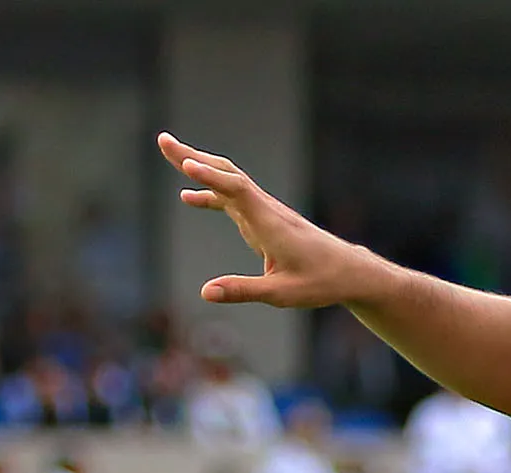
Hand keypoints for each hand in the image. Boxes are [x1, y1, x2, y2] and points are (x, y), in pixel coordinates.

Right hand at [159, 132, 381, 310]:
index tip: (186, 165)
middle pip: (227, 173)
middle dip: (193, 156)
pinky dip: (210, 192)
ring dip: (199, 165)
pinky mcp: (264, 218)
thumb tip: (205, 292)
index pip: (237, 191)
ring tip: (168, 151)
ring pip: (228, 179)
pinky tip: (188, 197)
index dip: (211, 177)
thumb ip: (243, 290)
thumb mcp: (281, 295)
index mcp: (270, 224)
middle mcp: (266, 209)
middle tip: (162, 140)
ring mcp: (264, 210)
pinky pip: (232, 198)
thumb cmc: (319, 283)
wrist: (347, 271)